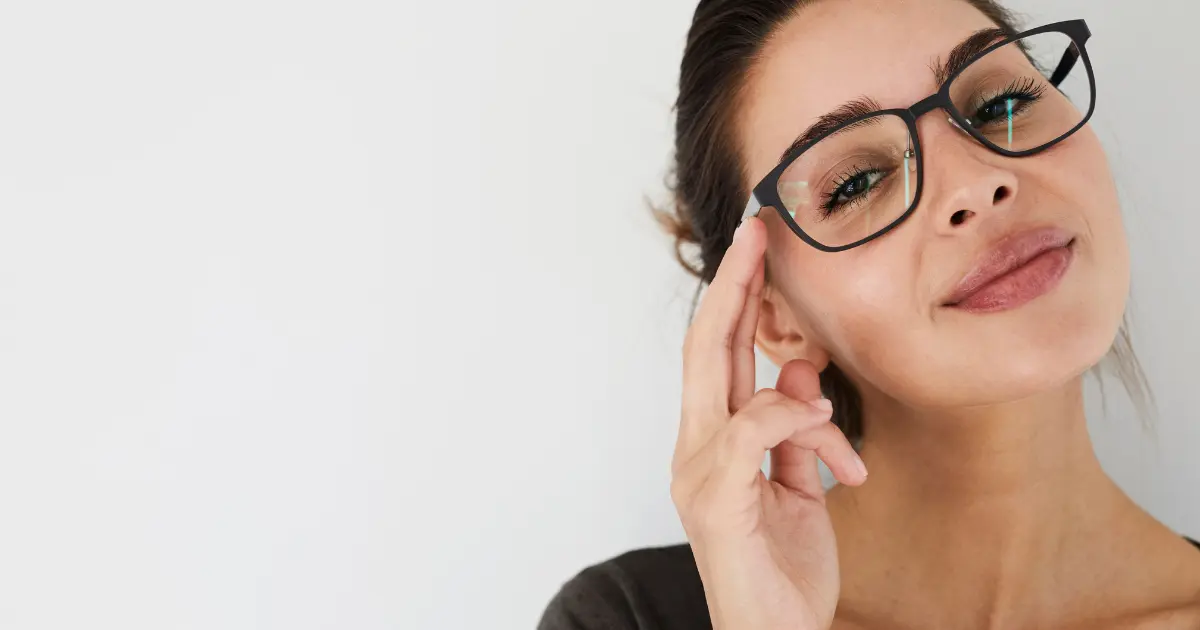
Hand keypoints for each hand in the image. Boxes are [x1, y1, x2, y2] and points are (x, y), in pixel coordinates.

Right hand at [670, 216, 867, 629]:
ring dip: (796, 388)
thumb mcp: (801, 486)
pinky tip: (825, 438)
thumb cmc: (782, 569)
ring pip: (726, 380)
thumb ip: (795, 430)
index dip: (734, 296)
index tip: (755, 246)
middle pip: (707, 347)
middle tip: (757, 232)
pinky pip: (749, 431)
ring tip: (835, 433)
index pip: (718, 352)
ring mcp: (697, 473)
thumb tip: (805, 376)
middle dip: (736, 285)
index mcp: (712, 441)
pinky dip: (791, 419)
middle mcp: (694, 448)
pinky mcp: (714, 499)